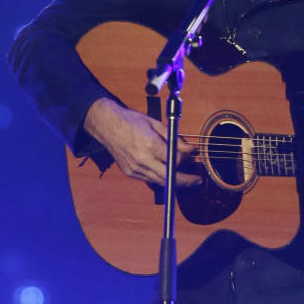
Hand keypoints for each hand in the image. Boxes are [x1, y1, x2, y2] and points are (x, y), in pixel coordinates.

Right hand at [84, 97, 201, 186]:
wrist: (107, 125)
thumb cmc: (131, 121)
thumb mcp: (156, 124)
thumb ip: (174, 139)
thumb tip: (189, 149)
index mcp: (150, 145)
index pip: (176, 160)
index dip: (186, 158)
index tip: (192, 155)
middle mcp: (142, 160)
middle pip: (170, 177)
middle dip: (186, 181)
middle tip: (197, 180)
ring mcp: (135, 168)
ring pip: (160, 182)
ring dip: (174, 181)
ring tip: (185, 178)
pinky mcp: (131, 173)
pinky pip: (150, 179)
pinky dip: (160, 177)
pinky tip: (167, 173)